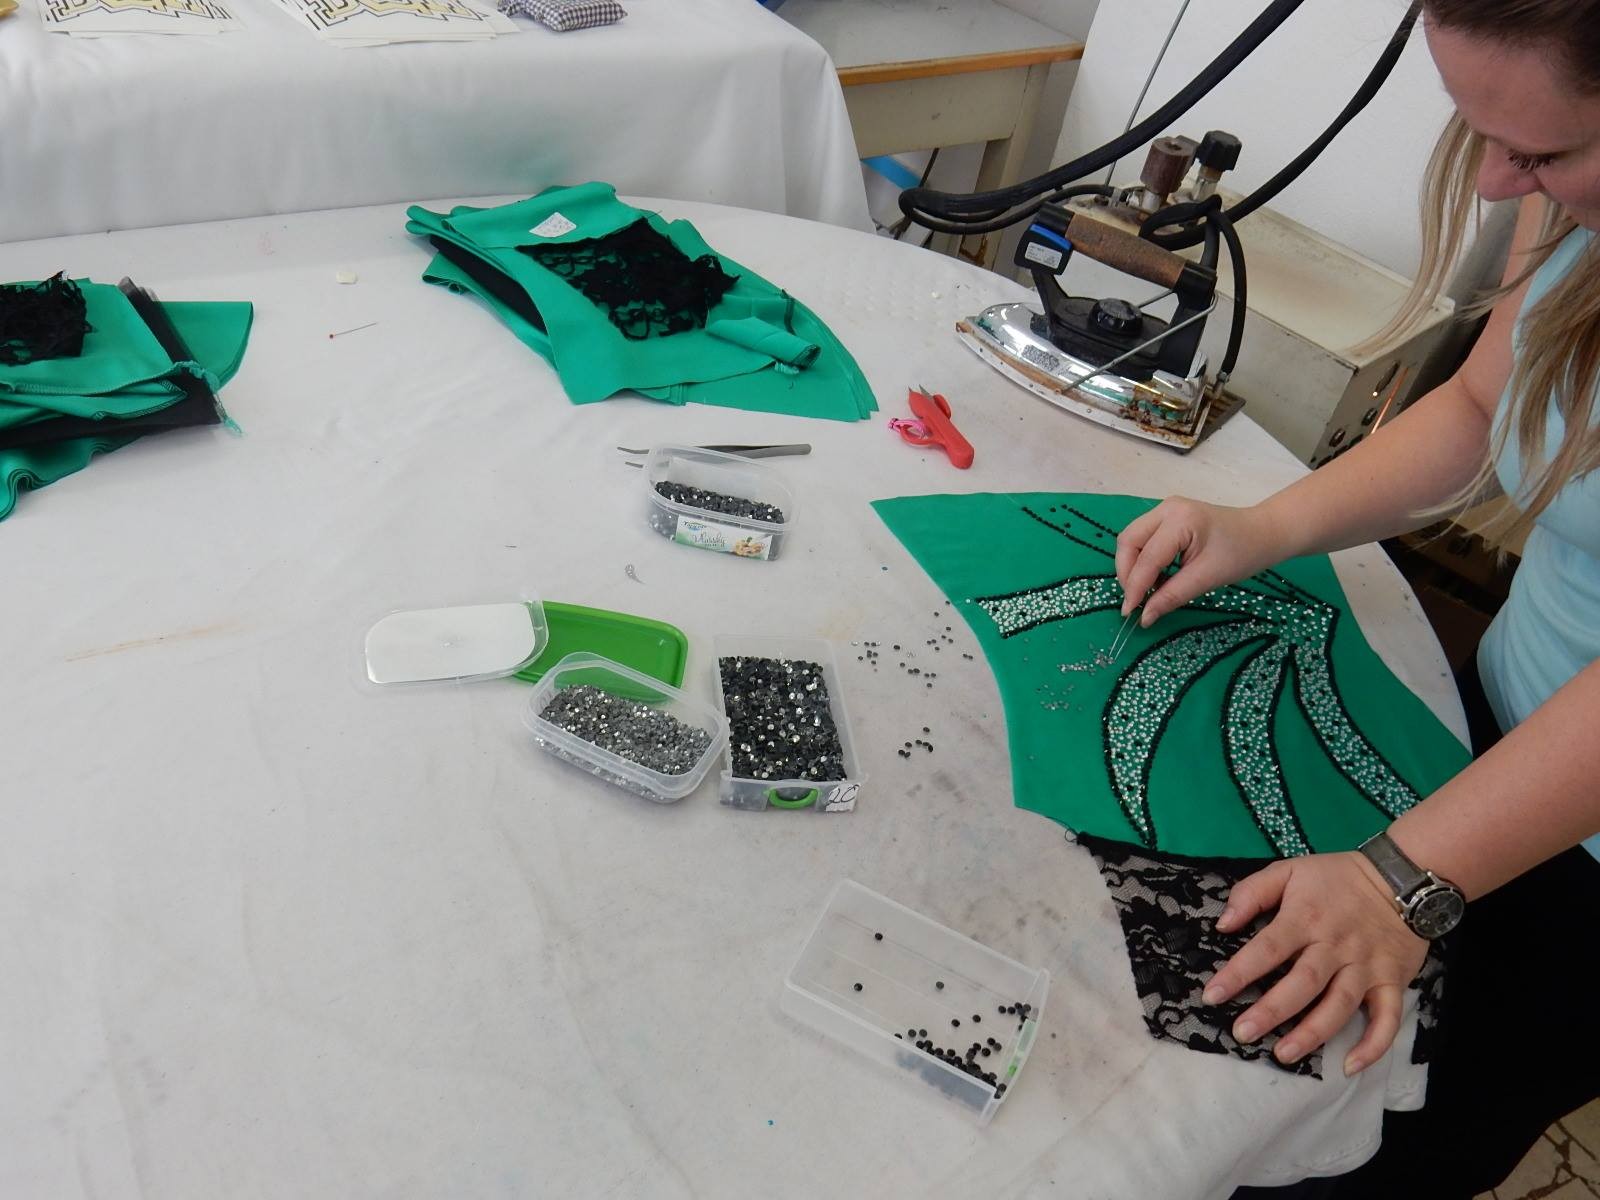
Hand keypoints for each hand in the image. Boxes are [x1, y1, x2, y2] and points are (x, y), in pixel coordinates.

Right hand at [1114, 498, 1290, 625]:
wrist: (1264, 533)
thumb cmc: (1242, 553)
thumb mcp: (1207, 578)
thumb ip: (1172, 596)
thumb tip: (1145, 617)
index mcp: (1180, 520)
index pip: (1147, 558)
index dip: (1135, 587)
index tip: (1130, 613)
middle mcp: (1166, 509)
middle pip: (1129, 541)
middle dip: (1127, 574)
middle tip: (1136, 601)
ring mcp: (1165, 510)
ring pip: (1132, 539)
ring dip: (1133, 567)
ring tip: (1147, 591)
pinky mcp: (1167, 517)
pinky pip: (1143, 539)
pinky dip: (1143, 561)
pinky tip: (1157, 579)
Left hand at [1204, 851, 1428, 1075]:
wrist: (1401, 876)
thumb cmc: (1336, 877)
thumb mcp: (1289, 870)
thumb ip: (1252, 892)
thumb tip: (1222, 924)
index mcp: (1305, 918)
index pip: (1267, 948)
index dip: (1239, 973)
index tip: (1212, 996)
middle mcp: (1335, 946)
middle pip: (1302, 983)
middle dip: (1271, 1011)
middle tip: (1242, 1034)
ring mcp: (1367, 966)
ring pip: (1339, 1005)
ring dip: (1312, 1034)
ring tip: (1283, 1054)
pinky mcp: (1393, 981)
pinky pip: (1387, 1018)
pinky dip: (1373, 1045)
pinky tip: (1349, 1066)